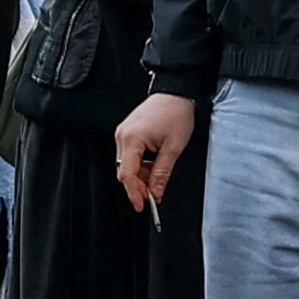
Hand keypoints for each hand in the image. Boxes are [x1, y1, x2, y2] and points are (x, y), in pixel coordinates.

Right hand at [114, 91, 198, 211]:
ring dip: (140, 176)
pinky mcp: (127, 132)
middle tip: (153, 196)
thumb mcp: (174, 147)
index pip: (127, 174)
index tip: (142, 206)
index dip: (134, 193)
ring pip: (127, 165)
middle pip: (124, 171)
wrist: (175, 92)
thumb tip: (156, 192)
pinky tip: (152, 167)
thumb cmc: (176, 114)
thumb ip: (162, 172)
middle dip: (138, 186)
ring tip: (157, 180)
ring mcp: (123, 133)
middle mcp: (122, 136)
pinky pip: (129, 155)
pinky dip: (140, 165)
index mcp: (132, 138)